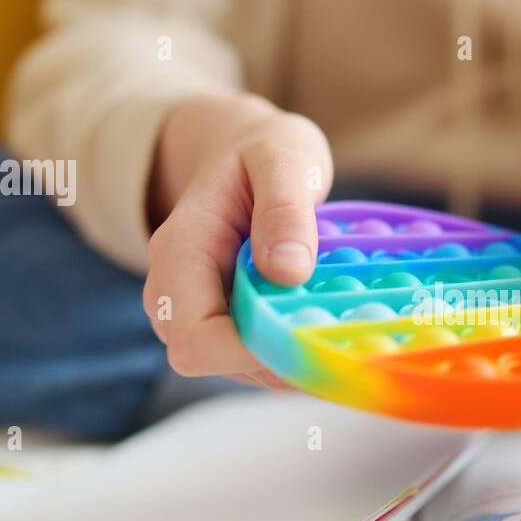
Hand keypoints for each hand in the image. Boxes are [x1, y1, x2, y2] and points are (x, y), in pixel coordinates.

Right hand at [142, 95, 332, 385]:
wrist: (243, 151)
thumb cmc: (263, 151)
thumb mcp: (282, 158)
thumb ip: (284, 209)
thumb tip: (288, 271)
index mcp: (180, 254)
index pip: (195, 338)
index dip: (249, 350)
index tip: (308, 328)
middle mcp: (176, 295)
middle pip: (218, 361)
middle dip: (283, 354)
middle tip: (344, 325)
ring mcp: (199, 315)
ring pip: (245, 368)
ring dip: (298, 354)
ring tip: (344, 316)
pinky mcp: (228, 326)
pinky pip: (262, 359)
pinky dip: (299, 347)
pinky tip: (332, 318)